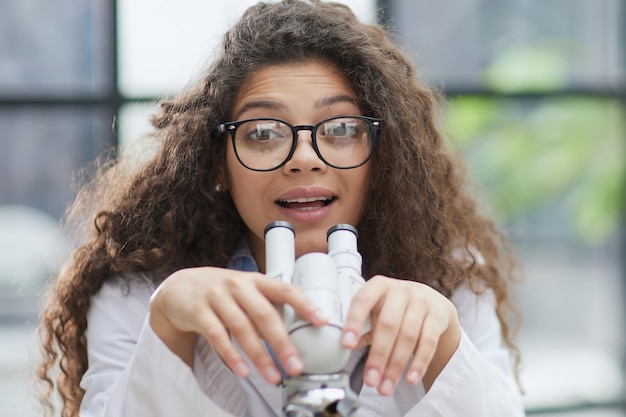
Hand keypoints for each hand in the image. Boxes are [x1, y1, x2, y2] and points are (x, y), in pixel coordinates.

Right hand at [149, 267, 326, 383]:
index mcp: (256, 280)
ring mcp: (217, 297)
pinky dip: (231, 355)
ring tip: (273, 376)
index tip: (321, 321)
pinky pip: (217, 336)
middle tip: (296, 365)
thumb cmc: (222, 292)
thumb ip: (267, 307)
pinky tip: (243, 370)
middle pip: (264, 314)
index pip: (285, 289)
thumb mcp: (246, 291)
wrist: (180, 287)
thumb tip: (296, 333)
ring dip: (259, 355)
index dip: (304, 304)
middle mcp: (238, 286)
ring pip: (242, 328)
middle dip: (282, 343)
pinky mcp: (198, 311)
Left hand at [341, 275, 460, 395]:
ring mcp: (421, 302)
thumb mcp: (375, 310)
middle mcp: (400, 290)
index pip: (363, 300)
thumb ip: (360, 327)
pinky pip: (428, 342)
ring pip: (408, 336)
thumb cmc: (394, 307)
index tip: (346, 345)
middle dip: (378, 355)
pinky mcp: (437, 316)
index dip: (353, 322)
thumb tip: (342, 348)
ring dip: (396, 365)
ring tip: (385, 386)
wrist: (430, 300)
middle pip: (388, 324)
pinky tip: (410, 378)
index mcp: (378, 286)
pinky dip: (419, 363)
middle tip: (370, 379)